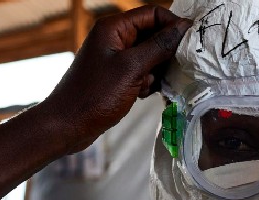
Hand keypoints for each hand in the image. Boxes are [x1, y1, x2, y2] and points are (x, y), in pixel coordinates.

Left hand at [40, 6, 191, 153]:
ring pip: (150, 57)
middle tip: (171, 70)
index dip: (173, 25)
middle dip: (165, 53)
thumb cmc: (95, 96)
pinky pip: (142, 73)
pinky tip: (141, 95)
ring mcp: (115, 59)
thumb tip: (183, 28)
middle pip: (153, 35)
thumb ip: (159, 46)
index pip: (153, 14)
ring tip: (147, 86)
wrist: (67, 125)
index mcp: (113, 28)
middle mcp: (114, 39)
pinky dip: (147, 83)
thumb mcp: (132, 69)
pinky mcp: (117, 77)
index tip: (191, 44)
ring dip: (156, 72)